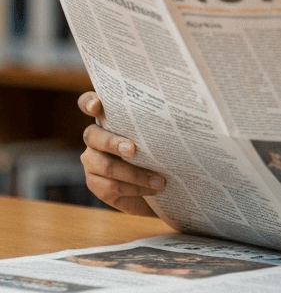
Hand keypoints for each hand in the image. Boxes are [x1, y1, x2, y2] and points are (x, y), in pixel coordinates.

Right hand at [78, 92, 163, 216]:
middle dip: (113, 142)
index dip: (89, 102)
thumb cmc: (162, 149)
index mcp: (109, 118)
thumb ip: (158, 123)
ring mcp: (92, 161)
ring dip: (134, 174)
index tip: (96, 105)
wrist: (160, 184)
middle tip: (133, 149)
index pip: (88, 103)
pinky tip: (152, 189)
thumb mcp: (161, 134)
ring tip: (159, 180)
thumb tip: (179, 109)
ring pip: (105, 166)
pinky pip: (110, 187)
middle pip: (93, 136)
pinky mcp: (96, 183)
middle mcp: (96, 137)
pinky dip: (135, 188)